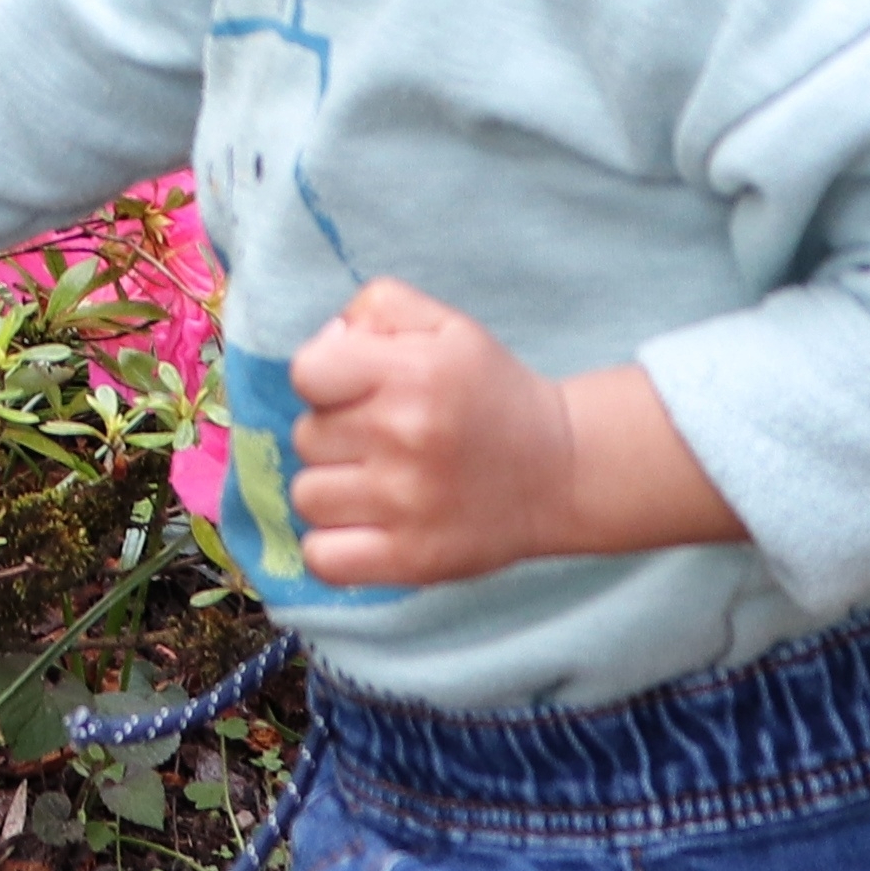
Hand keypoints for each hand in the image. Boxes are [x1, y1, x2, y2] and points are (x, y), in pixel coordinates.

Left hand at [282, 282, 740, 585]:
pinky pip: (323, 558)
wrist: (563, 470)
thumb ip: (375, 310)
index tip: (354, 390)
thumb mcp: (444, 326)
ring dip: (332, 490)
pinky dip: (331, 546)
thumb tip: (327, 343)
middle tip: (381, 439)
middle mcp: (406, 437)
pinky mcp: (413, 560)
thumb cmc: (490, 393)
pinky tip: (362, 527)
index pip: (306, 374)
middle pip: (306, 437)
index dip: (323, 380)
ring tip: (375, 482)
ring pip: (307, 497)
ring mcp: (407, 504)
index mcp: (412, 373)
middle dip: (334, 434)